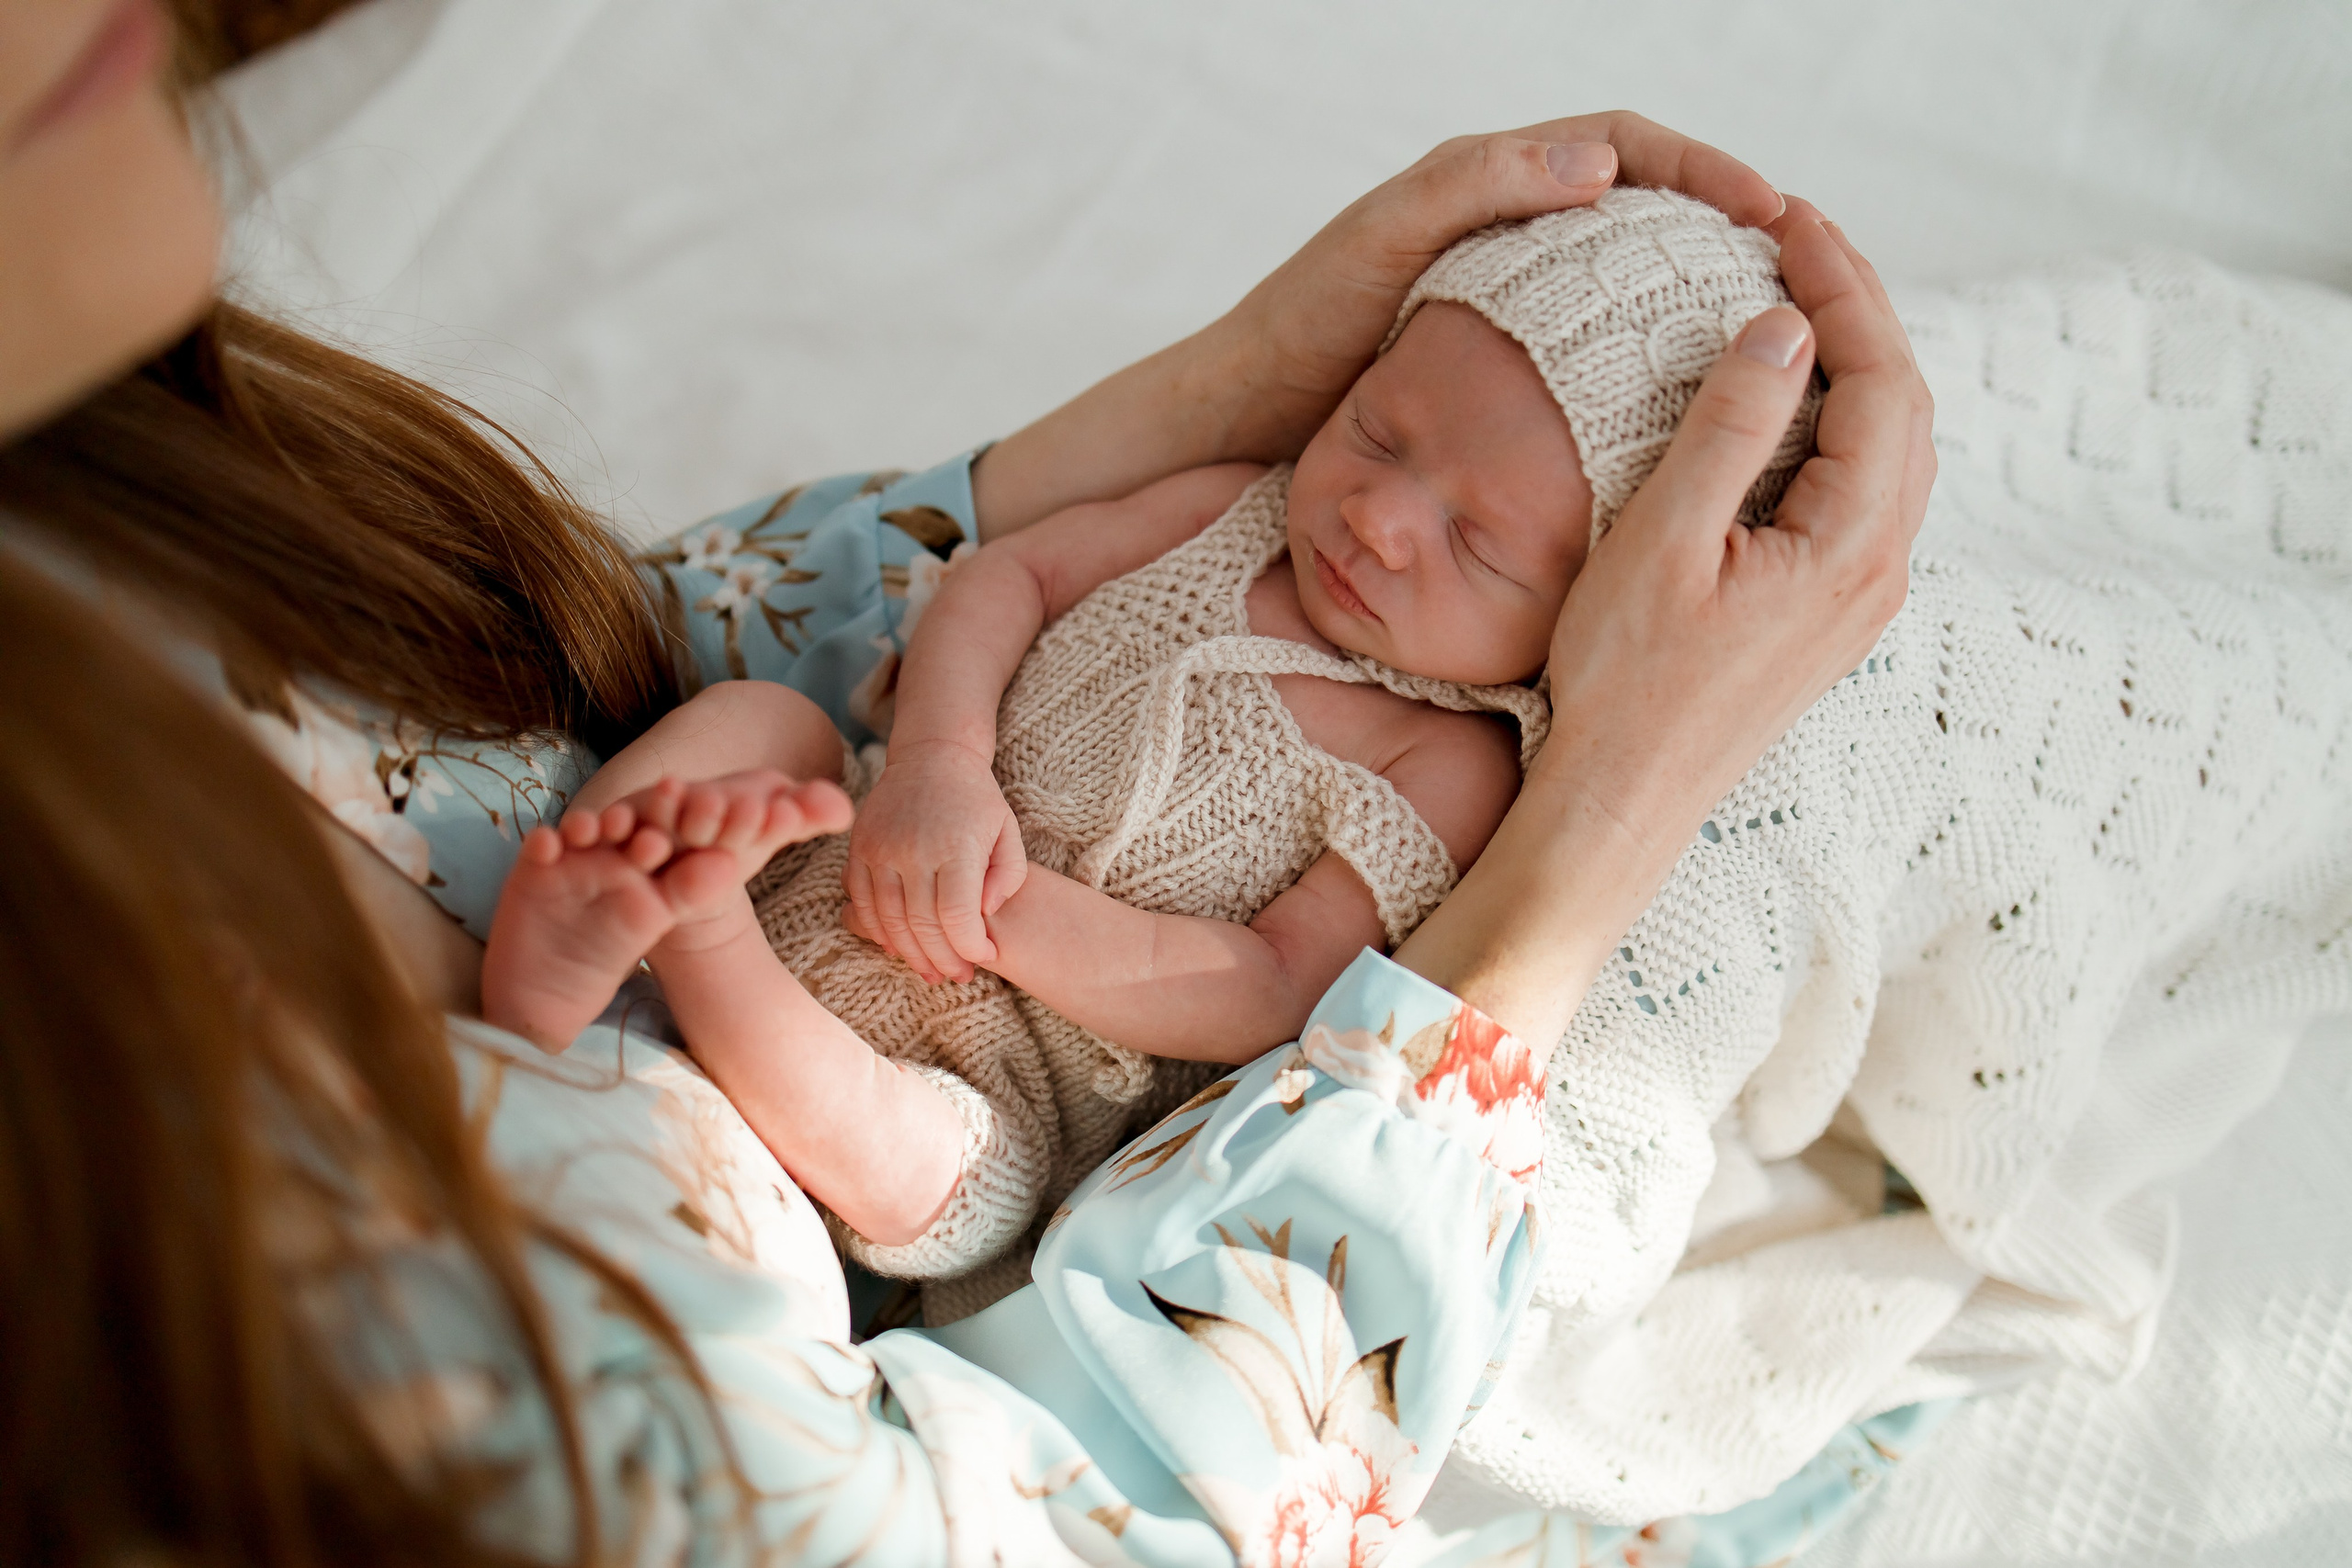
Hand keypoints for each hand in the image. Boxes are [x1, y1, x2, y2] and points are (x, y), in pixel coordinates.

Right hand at [843, 740, 1026, 983]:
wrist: (931, 756)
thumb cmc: (977, 799)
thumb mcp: (1008, 831)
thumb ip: (1009, 875)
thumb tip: (986, 913)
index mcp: (955, 846)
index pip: (957, 916)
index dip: (970, 947)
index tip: (985, 956)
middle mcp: (913, 849)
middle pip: (923, 925)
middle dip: (944, 959)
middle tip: (959, 976)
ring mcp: (880, 850)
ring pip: (889, 921)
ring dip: (912, 954)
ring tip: (932, 971)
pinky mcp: (859, 850)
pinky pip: (862, 904)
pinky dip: (879, 932)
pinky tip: (900, 947)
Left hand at [974, 113, 1783, 535]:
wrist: (1239, 416)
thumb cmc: (1298, 328)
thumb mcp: (1383, 246)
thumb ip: (1476, 190)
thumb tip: (1601, 165)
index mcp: (1488, 183)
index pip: (1627, 146)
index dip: (1705, 169)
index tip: (1772, 212)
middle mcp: (1506, 229)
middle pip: (1643, 209)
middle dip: (1722, 230)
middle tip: (1794, 276)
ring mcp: (1507, 299)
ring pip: (1626, 282)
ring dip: (1693, 301)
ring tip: (1760, 340)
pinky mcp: (1498, 364)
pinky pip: (1594, 349)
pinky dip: (1646, 363)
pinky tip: (1681, 410)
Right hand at [1543, 204, 1929, 833]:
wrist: (1623, 802)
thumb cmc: (1626, 682)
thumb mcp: (1664, 539)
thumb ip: (1732, 428)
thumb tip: (1785, 327)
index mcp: (1849, 547)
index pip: (1881, 381)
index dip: (1844, 290)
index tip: (1790, 226)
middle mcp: (1878, 571)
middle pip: (1905, 405)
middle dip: (1860, 311)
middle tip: (1798, 240)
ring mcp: (1861, 597)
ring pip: (1893, 448)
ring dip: (1857, 364)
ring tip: (1798, 300)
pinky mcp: (1831, 613)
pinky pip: (1865, 488)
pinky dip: (1842, 420)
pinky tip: (1791, 400)